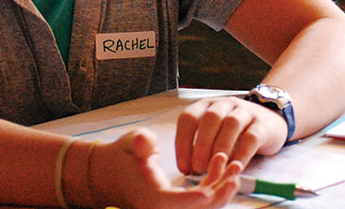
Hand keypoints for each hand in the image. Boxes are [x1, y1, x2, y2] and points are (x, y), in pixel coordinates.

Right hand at [88, 129, 240, 208]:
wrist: (109, 172)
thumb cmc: (121, 156)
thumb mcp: (131, 143)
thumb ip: (140, 143)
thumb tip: (144, 144)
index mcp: (153, 199)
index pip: (180, 204)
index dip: (198, 198)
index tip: (215, 186)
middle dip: (221, 193)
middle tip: (236, 172)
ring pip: (204, 207)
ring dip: (221, 188)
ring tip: (234, 165)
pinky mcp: (177, 204)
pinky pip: (200, 200)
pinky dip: (213, 185)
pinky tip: (219, 163)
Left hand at [174, 96, 287, 174]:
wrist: (270, 121)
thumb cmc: (236, 131)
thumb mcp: (215, 131)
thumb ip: (201, 145)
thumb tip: (188, 168)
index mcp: (208, 105)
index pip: (189, 117)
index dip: (183, 142)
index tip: (183, 165)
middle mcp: (225, 104)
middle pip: (210, 118)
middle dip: (202, 144)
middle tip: (198, 168)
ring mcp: (246, 112)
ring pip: (231, 124)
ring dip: (221, 147)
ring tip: (216, 166)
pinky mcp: (263, 125)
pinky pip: (251, 137)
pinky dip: (242, 153)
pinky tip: (235, 166)